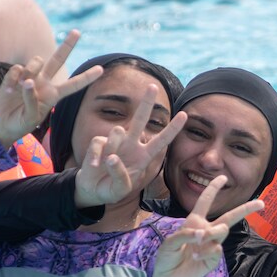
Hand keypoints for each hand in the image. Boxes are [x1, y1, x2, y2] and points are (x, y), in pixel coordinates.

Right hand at [0, 30, 104, 147]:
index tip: (101, 69)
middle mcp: (44, 83)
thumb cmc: (20, 123)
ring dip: (30, 70)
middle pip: (57, 60)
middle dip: (67, 46)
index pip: (73, 85)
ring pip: (36, 61)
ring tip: (21, 86)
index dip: (86, 77)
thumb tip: (28, 81)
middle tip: (78, 32)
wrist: (2, 125)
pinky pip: (17, 68)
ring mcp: (29, 77)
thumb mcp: (31, 118)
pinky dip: (13, 79)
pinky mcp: (14, 75)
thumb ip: (32, 100)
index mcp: (53, 95)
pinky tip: (8, 90)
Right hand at [73, 84, 187, 207]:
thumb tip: (112, 157)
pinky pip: (99, 142)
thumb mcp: (121, 190)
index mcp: (143, 156)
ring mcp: (115, 142)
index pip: (161, 141)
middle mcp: (131, 145)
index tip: (184, 114)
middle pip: (140, 120)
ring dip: (113, 148)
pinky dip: (95, 156)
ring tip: (108, 164)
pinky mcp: (99, 143)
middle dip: (146, 103)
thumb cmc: (111, 189)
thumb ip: (120, 176)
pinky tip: (94, 167)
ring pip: (117, 131)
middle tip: (152, 86)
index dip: (172, 129)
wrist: (92, 190)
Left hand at [151, 175, 263, 276]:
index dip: (213, 189)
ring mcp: (212, 244)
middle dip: (246, 209)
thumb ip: (185, 234)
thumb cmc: (167, 258)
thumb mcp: (170, 242)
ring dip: (211, 233)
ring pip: (222, 230)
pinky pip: (215, 249)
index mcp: (194, 222)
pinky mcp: (214, 259)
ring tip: (198, 242)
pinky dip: (204, 252)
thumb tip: (203, 235)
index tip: (223, 177)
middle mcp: (206, 230)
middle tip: (261, 204)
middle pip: (229, 217)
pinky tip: (194, 257)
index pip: (205, 202)